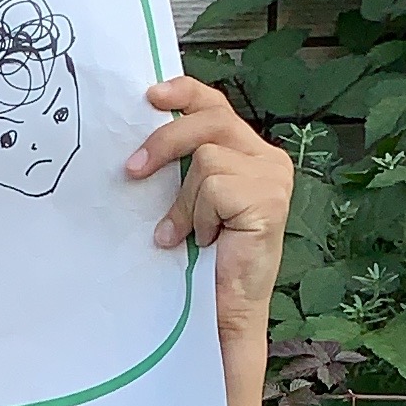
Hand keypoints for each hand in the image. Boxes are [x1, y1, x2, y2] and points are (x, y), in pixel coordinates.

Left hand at [127, 77, 294, 344]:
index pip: (216, 107)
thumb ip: (183, 168)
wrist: (224, 311)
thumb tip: (141, 143)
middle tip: (133, 169)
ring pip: (207, 160)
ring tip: (190, 233)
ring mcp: (272, 178)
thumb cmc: (206, 261)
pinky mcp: (267, 199)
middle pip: (210, 121)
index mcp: (251, 154)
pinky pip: (213, 188)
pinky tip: (207, 240)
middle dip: (166, 142)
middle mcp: (268, 160)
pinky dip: (199, 216)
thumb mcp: (190, 203)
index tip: (150, 96)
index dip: (185, 93)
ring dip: (186, 201)